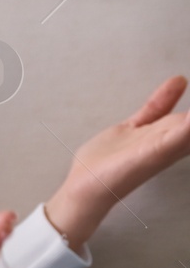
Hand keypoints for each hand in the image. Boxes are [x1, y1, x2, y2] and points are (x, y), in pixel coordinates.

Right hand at [45, 75, 189, 248]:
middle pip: (189, 120)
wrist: (87, 185)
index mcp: (179, 143)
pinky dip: (165, 96)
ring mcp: (151, 134)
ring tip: (188, 82)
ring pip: (177, 112)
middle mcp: (170, 138)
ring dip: (185, 99)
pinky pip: (153, 109)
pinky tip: (176, 82)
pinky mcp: (132, 131)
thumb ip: (182, 133)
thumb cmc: (122, 176)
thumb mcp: (159, 149)